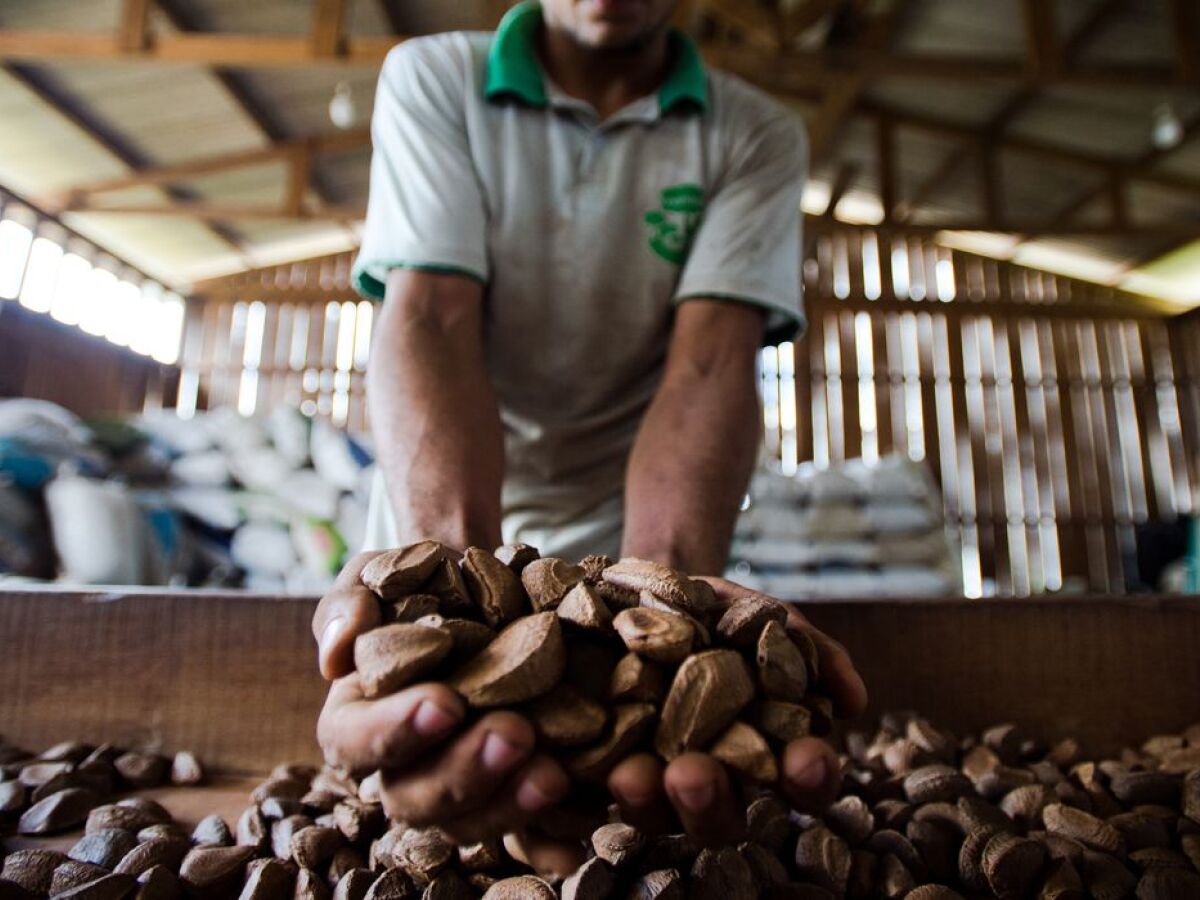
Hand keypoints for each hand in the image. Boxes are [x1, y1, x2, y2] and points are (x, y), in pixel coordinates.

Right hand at [312, 552, 569, 842]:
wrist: (488, 586)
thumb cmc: (421, 582)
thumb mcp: (376, 574)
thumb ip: (347, 604)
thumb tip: (338, 651)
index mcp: (356, 720)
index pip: (353, 742)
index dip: (393, 732)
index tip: (445, 704)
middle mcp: (404, 766)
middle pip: (418, 798)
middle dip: (466, 771)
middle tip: (515, 734)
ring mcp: (463, 785)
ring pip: (474, 821)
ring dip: (513, 804)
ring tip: (555, 773)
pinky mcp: (514, 789)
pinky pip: (531, 828)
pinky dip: (559, 823)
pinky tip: (589, 799)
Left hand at [603, 576, 868, 846]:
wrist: (641, 585)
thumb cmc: (718, 611)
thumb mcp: (765, 618)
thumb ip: (809, 653)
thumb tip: (852, 700)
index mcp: (764, 755)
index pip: (800, 784)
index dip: (809, 779)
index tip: (807, 758)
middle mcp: (712, 782)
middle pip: (720, 819)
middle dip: (710, 800)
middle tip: (695, 774)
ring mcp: (651, 781)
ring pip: (652, 814)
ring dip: (644, 799)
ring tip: (630, 772)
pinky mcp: (592, 769)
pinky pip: (585, 792)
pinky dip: (580, 785)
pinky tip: (573, 764)